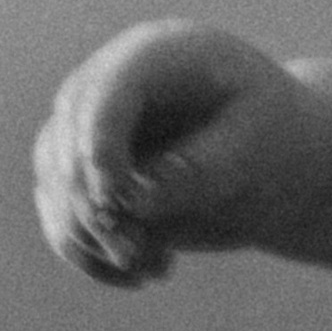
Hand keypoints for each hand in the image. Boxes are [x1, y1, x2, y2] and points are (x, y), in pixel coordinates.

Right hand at [34, 19, 326, 283]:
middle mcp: (108, 84)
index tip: (117, 202)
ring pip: (55, 183)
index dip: (100, 146)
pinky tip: (142, 275)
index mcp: (156, 55)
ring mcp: (88, 127)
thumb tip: (134, 201)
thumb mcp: (256, 145)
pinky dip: (89, 254)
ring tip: (157, 268)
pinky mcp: (83, 172)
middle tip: (143, 257)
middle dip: (96, 208)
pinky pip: (61, 215)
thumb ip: (199, 169)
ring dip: (95, 239)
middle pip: (67, 141)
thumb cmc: (273, 137)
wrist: (275, 157)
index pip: (105, 93)